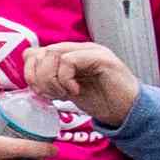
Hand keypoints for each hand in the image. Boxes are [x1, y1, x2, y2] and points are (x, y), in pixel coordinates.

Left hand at [22, 39, 139, 126]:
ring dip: (52, 80)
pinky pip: (69, 61)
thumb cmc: (101, 101)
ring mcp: (90, 51)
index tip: (40, 92)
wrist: (128, 110)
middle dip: (39, 78)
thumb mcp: (68, 91)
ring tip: (65, 93)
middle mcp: (78, 49)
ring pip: (53, 54)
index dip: (30, 73)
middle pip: (41, 53)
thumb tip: (31, 81)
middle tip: (52, 95)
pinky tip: (75, 91)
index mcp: (69, 54)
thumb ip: (52, 81)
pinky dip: (66, 79)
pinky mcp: (100, 58)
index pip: (35, 53)